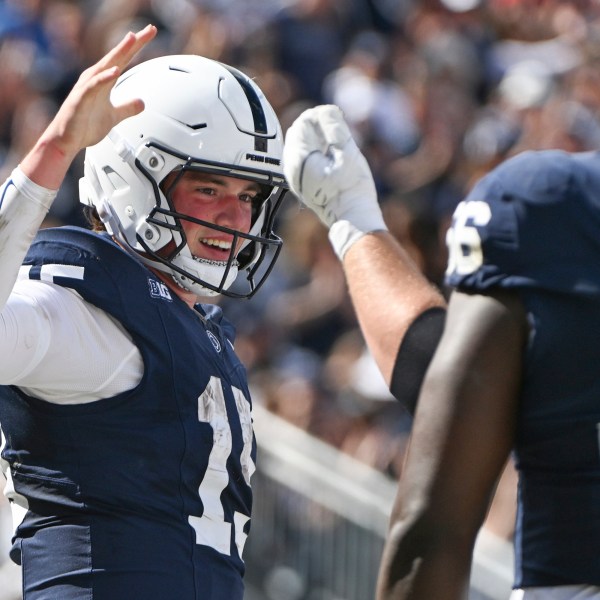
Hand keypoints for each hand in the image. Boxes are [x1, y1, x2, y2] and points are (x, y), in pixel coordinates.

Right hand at [47, 24, 157, 157]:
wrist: (67, 140)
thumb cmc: (85, 126)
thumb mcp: (114, 117)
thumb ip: (128, 108)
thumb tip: (142, 102)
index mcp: (104, 81)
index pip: (124, 60)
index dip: (137, 47)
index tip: (151, 33)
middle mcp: (95, 79)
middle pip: (118, 57)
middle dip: (133, 42)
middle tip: (149, 29)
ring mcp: (87, 87)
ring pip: (106, 66)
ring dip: (119, 51)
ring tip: (132, 39)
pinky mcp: (81, 99)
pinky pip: (94, 86)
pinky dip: (104, 77)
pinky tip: (114, 71)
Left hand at [283, 105, 386, 257]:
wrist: (351, 217)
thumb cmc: (352, 188)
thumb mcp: (347, 152)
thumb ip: (334, 128)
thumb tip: (324, 111)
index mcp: (299, 159)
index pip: (304, 122)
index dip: (321, 116)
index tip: (337, 121)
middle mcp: (291, 167)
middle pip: (298, 131)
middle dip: (317, 127)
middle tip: (338, 132)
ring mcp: (294, 176)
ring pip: (300, 144)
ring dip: (317, 138)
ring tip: (336, 146)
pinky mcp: (300, 182)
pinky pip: (302, 157)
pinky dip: (315, 150)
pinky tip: (330, 157)